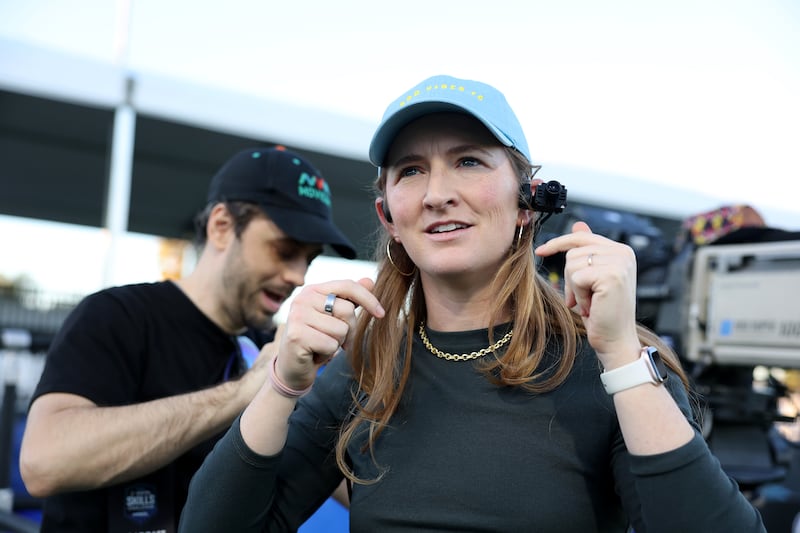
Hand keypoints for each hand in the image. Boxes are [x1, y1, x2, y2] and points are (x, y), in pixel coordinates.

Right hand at [275, 278, 384, 389]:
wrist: (292, 366)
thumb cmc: (316, 339)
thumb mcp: (334, 317)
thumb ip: (350, 299)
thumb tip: (370, 281)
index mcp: (312, 290)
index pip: (347, 286)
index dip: (368, 299)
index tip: (381, 314)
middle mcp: (302, 299)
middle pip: (347, 310)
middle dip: (349, 330)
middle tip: (334, 339)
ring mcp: (297, 316)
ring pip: (341, 329)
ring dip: (336, 343)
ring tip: (321, 345)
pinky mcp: (296, 336)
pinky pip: (331, 344)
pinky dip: (328, 353)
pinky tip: (314, 353)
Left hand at [534, 221, 640, 368]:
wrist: (615, 340)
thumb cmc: (603, 312)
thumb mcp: (592, 278)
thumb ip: (588, 251)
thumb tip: (578, 225)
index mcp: (622, 250)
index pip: (582, 237)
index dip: (559, 243)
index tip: (541, 250)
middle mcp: (623, 253)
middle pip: (574, 252)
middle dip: (570, 277)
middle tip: (583, 298)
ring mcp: (619, 263)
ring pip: (572, 264)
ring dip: (575, 287)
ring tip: (590, 302)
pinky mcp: (611, 276)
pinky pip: (576, 277)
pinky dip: (578, 294)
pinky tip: (592, 306)